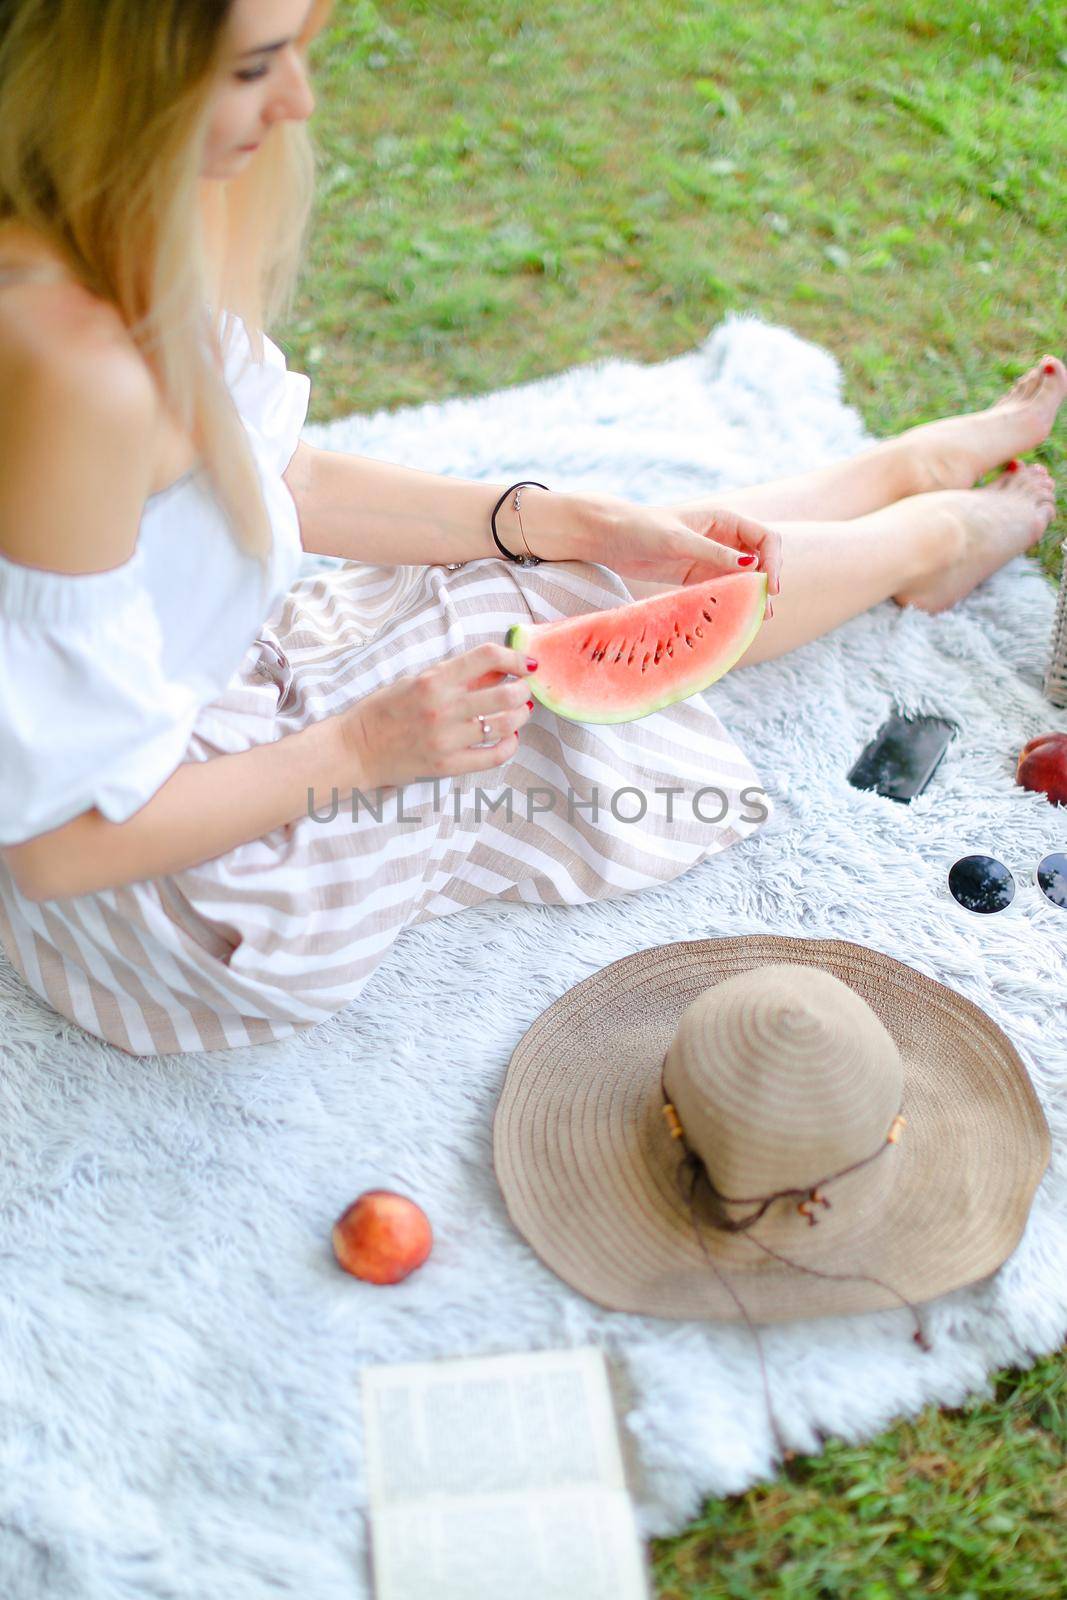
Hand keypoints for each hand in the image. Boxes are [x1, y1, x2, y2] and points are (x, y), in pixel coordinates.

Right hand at [335, 643, 535, 791]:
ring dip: (520, 716)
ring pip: (505, 724)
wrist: (355, 749)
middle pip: (506, 693)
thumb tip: (497, 669)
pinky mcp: (447, 766)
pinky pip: (493, 756)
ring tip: (519, 712)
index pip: (487, 657)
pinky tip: (510, 738)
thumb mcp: (415, 681)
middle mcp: (443, 707)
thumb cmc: (383, 711)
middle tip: (523, 690)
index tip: (526, 663)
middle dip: (523, 689)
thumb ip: (454, 676)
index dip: (515, 656)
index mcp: (433, 680)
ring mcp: (446, 739)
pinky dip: (510, 745)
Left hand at [574, 492, 781, 618]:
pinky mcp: (697, 576)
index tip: (770, 586)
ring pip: (743, 579)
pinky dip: (732, 602)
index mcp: (725, 520)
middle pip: (760, 560)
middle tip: (766, 610)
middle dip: (767, 582)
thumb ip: (714, 554)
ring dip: (752, 596)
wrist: (610, 538)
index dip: (774, 561)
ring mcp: (711, 558)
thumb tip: (752, 566)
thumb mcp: (679, 541)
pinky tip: (735, 618)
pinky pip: (722, 590)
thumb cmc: (643, 529)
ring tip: (759, 619)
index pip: (765, 539)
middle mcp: (723, 538)